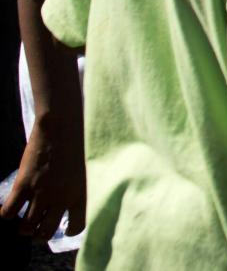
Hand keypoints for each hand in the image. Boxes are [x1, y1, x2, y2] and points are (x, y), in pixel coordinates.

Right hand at [1, 117, 85, 241]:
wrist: (61, 127)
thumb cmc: (76, 145)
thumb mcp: (83, 171)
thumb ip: (75, 189)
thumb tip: (64, 205)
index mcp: (80, 194)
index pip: (77, 226)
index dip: (69, 230)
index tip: (64, 229)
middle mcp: (61, 198)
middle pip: (46, 232)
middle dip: (39, 235)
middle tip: (36, 229)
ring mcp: (41, 193)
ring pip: (26, 227)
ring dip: (23, 228)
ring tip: (23, 224)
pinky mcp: (24, 185)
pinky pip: (9, 212)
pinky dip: (7, 214)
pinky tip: (10, 209)